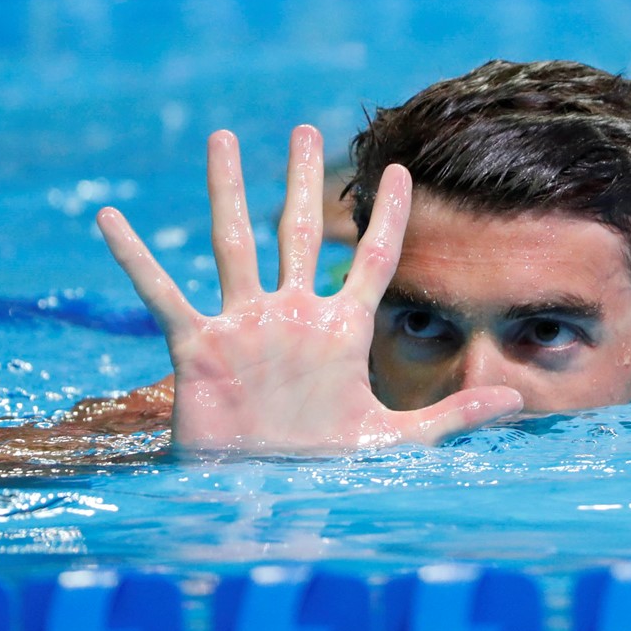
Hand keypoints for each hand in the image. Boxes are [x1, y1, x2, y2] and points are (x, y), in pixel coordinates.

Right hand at [96, 126, 523, 453]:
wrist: (261, 501)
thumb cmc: (322, 469)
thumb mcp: (395, 440)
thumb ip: (455, 415)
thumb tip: (520, 400)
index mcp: (341, 330)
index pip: (372, 259)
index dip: (386, 217)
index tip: (398, 169)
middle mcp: (292, 315)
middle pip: (300, 232)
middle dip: (303, 181)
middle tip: (305, 129)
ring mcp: (245, 325)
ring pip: (235, 243)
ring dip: (227, 190)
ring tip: (223, 137)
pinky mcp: (200, 346)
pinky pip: (163, 294)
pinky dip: (135, 259)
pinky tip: (110, 221)